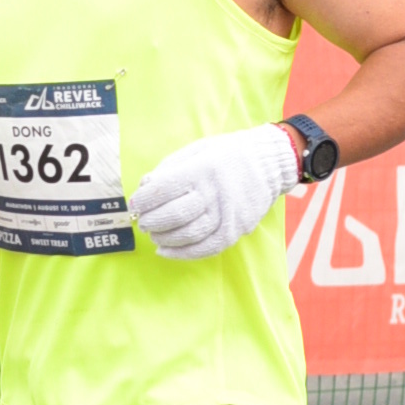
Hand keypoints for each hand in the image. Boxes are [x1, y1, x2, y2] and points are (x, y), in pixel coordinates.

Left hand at [129, 123, 299, 261]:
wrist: (268, 163)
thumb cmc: (226, 155)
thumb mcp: (196, 151)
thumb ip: (169, 168)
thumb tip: (144, 187)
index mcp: (201, 169)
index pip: (164, 190)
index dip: (143, 201)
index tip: (135, 205)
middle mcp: (214, 193)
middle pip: (174, 215)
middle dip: (151, 221)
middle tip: (142, 221)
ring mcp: (227, 214)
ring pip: (188, 234)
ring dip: (164, 238)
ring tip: (154, 234)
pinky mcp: (236, 230)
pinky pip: (206, 248)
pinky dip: (182, 253)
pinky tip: (166, 251)